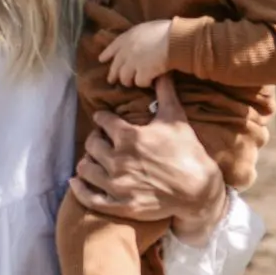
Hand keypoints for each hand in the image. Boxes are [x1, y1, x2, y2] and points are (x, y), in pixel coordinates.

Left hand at [71, 74, 229, 240]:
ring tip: (91, 160)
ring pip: (86, 169)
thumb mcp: (176, 119)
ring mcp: (117, 184)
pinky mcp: (119, 204)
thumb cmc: (188, 153)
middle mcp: (118, 160)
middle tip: (100, 140)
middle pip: (91, 144)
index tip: (103, 119)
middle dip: (95, 139)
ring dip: (86, 162)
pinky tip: (76, 182)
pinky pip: (89, 198)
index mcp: (129, 137)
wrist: (198, 191)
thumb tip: (162, 69)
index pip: (103, 121)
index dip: (102, 118)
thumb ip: (165, 92)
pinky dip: (79, 189)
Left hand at [98, 19, 174, 87]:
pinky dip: (145, 83)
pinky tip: (151, 82)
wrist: (175, 39)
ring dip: (130, 81)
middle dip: (114, 75)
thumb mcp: (149, 27)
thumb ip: (141, 36)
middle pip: (116, 67)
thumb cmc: (167, 30)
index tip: (101, 60)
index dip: (107, 54)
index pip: (113, 46)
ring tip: (136, 82)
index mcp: (129, 36)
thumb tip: (142, 42)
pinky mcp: (142, 74)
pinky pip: (140, 83)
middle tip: (113, 81)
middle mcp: (127, 50)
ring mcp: (133, 63)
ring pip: (125, 79)